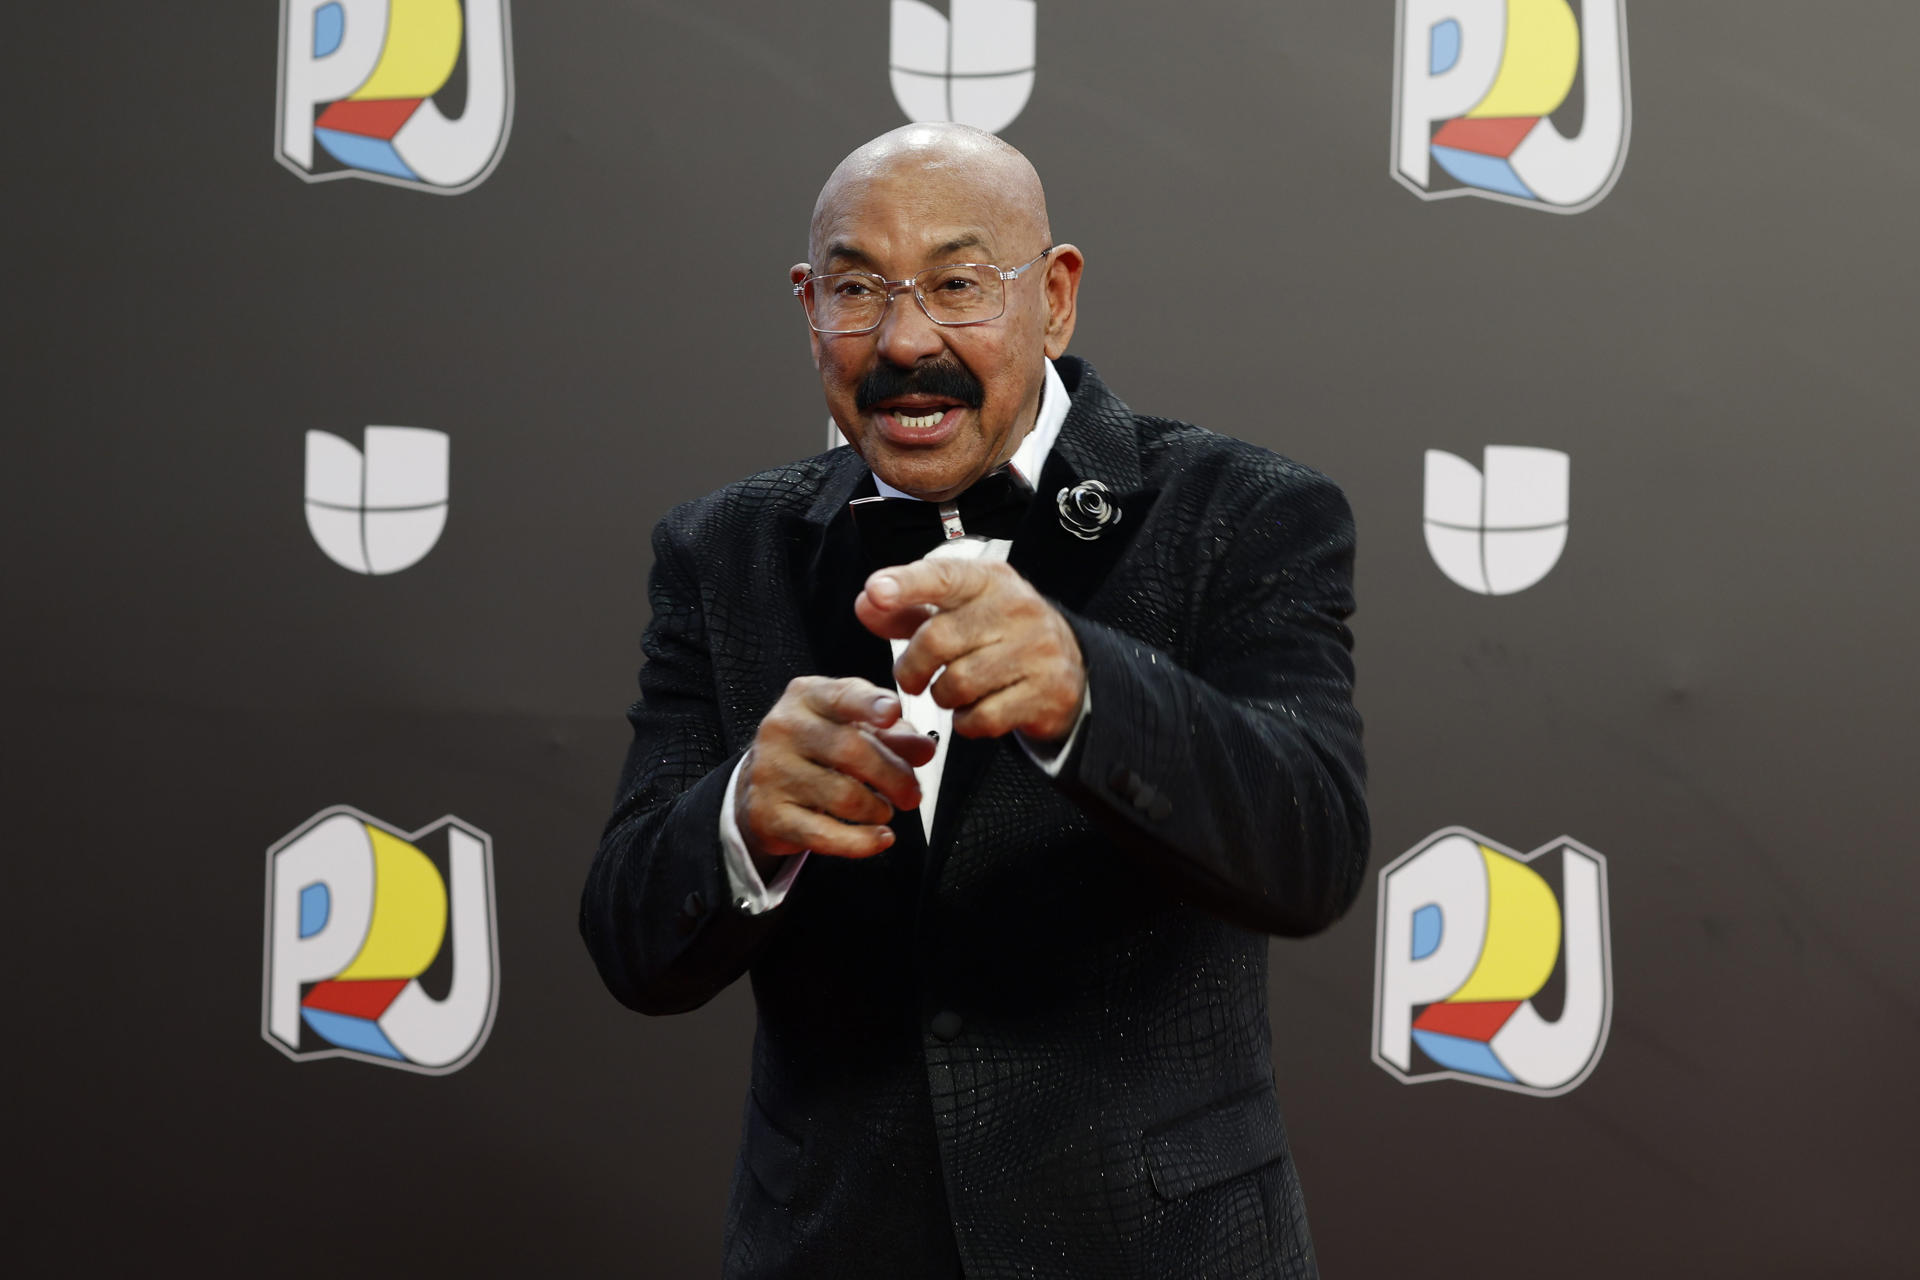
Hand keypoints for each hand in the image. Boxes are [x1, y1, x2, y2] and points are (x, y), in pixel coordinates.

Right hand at [737, 677, 936, 861]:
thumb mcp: (854, 728)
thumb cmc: (817, 748)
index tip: (892, 712)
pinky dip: (861, 841)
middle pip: (851, 750)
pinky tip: (880, 838)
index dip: (869, 704)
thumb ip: (894, 735)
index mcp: (807, 698)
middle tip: (912, 794)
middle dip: (894, 776)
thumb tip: (925, 748)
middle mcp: (783, 729)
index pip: (841, 696)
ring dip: (878, 809)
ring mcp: (772, 772)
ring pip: (843, 796)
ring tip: (886, 810)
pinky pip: (824, 834)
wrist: (763, 784)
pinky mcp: (769, 815)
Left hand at [855, 560, 1085, 743]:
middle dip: (912, 668)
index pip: (943, 576)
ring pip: (958, 683)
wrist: (1070, 668)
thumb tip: (866, 604)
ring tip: (952, 690)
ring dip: (942, 696)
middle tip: (912, 677)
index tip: (877, 591)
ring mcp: (1037, 650)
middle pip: (938, 639)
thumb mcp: (958, 612)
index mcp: (988, 580)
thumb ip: (907, 610)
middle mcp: (1017, 608)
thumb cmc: (999, 635)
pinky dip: (967, 721)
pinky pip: (983, 717)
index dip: (906, 584)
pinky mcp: (1047, 692)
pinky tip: (975, 710)